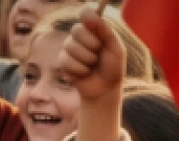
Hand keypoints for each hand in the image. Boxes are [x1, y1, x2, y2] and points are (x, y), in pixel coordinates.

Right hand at [60, 8, 125, 140]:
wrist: (104, 89)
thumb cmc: (112, 67)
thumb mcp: (115, 48)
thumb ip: (105, 32)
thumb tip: (93, 16)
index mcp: (94, 29)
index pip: (85, 13)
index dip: (87, 15)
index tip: (93, 22)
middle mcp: (80, 36)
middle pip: (76, 30)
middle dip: (90, 43)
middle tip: (98, 51)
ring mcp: (69, 49)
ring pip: (70, 47)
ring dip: (86, 58)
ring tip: (92, 65)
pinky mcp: (62, 63)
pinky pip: (66, 61)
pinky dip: (79, 69)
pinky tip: (85, 72)